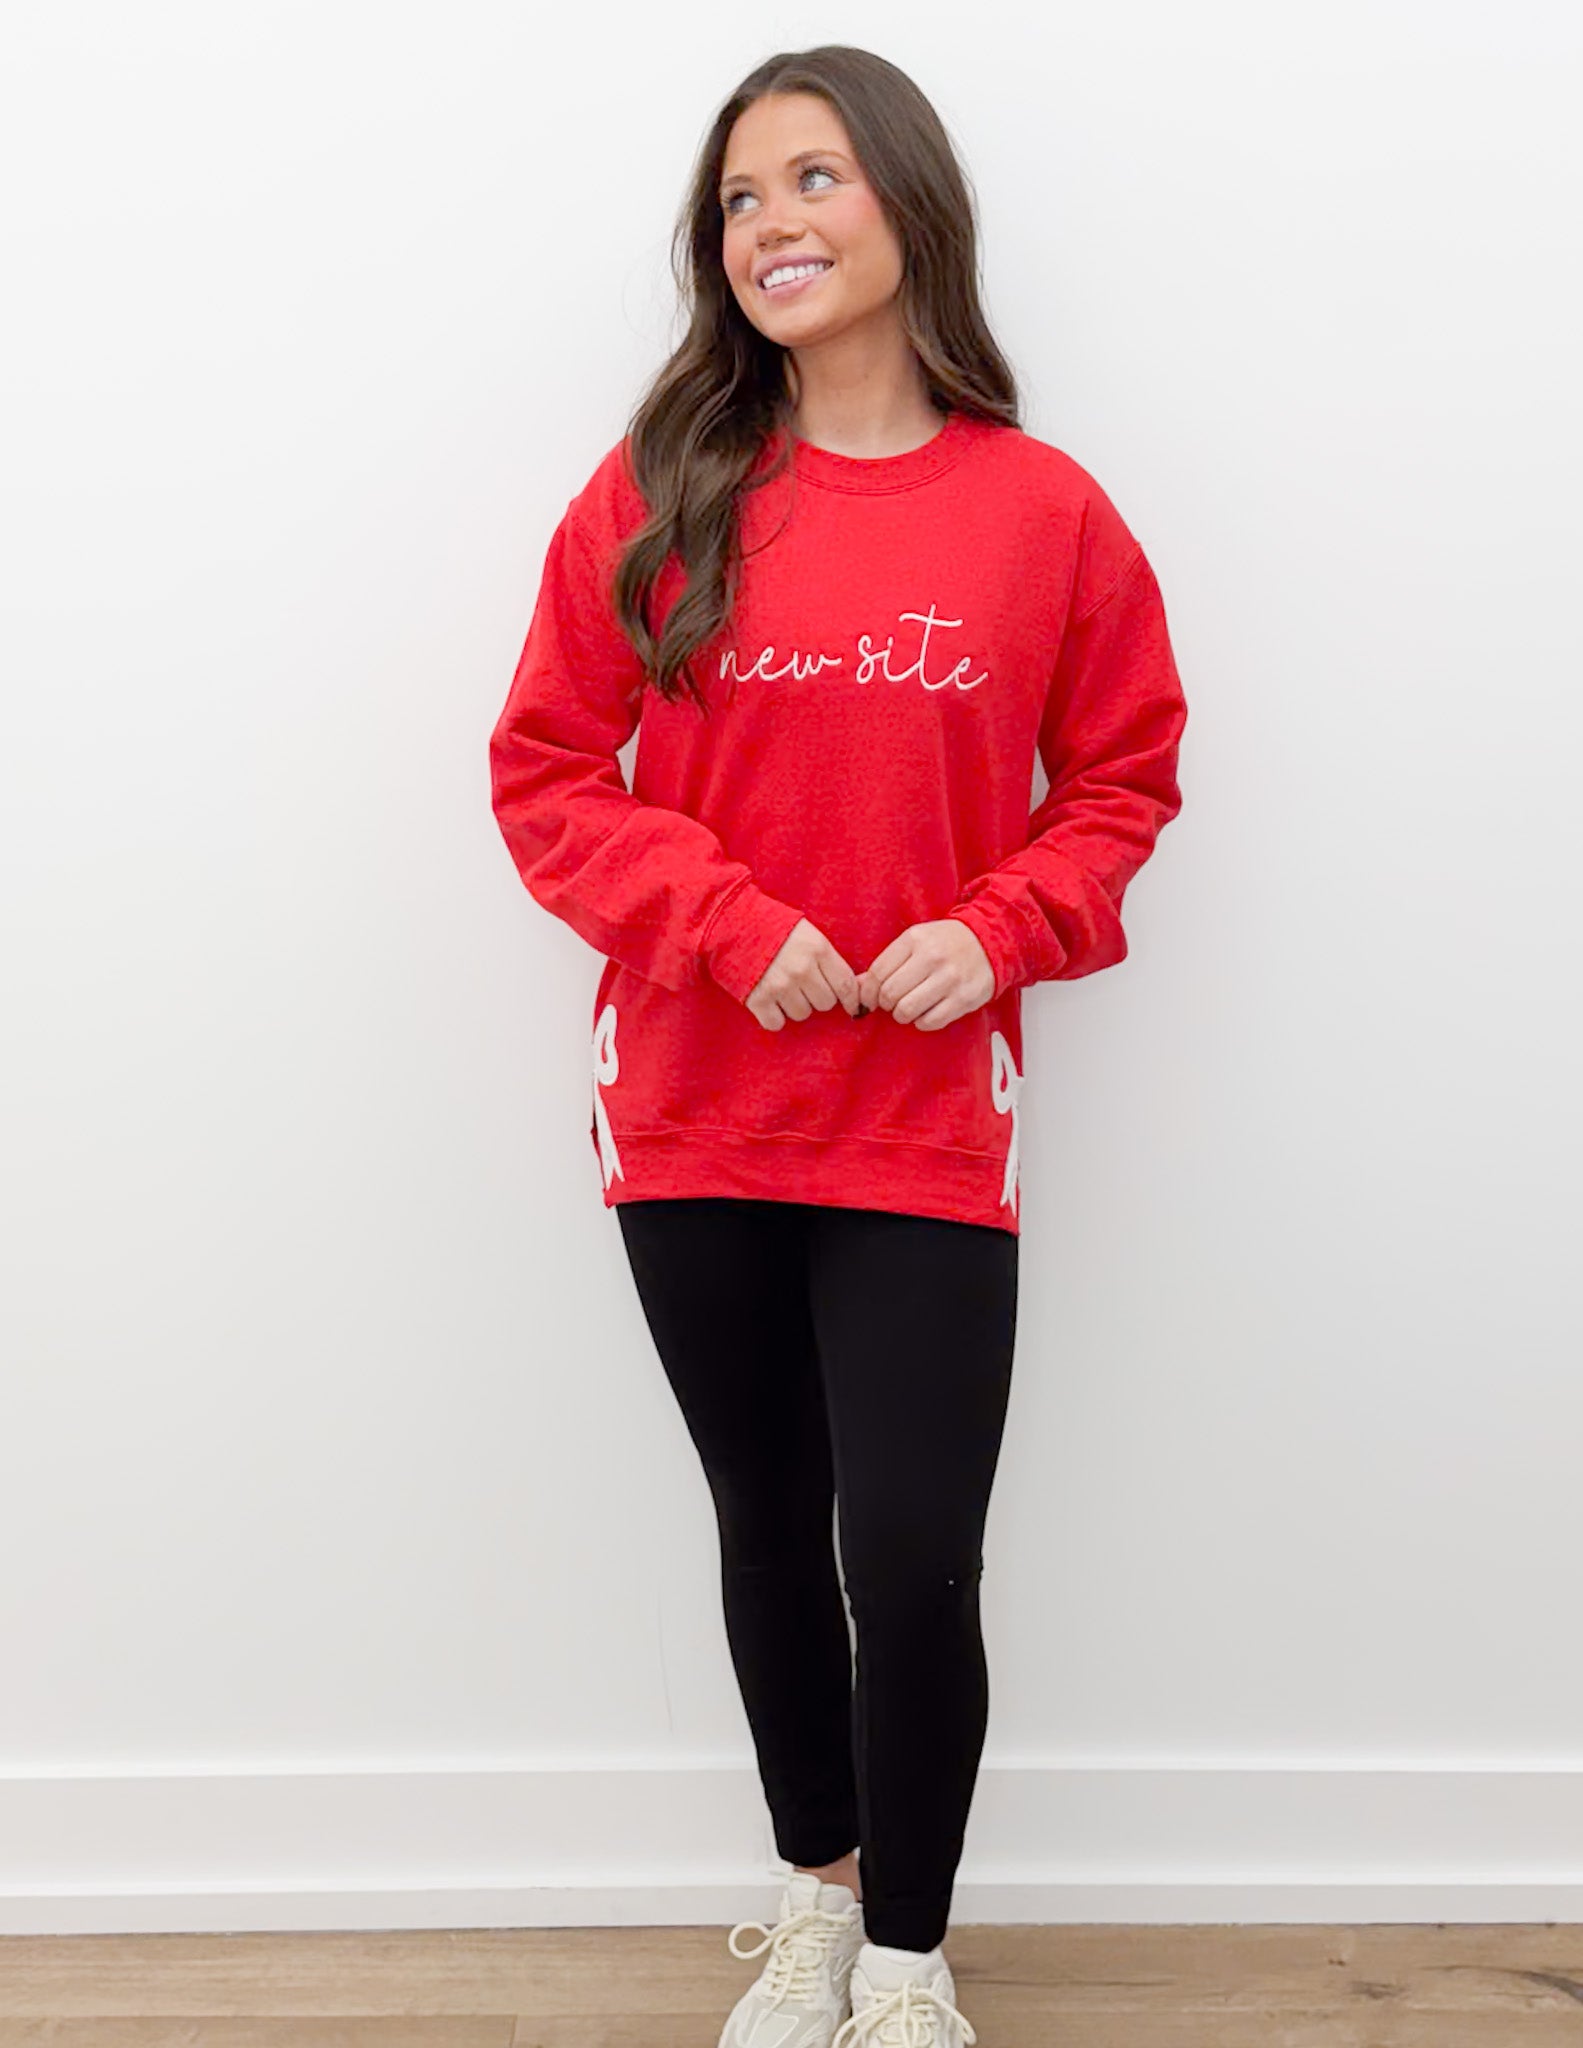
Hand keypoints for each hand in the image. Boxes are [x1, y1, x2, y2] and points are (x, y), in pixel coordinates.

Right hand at [744, 918, 863, 1031]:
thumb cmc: (770, 924)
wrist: (729, 920)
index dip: (851, 999)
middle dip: (816, 996)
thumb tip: (849, 989)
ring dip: (794, 1006)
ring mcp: (780, 985)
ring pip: (802, 1014)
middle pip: (825, 1003)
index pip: (846, 985)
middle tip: (801, 984)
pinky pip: (776, 1023)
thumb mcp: (806, 932)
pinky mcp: (757, 999)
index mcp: (817, 949)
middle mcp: (802, 969)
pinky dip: (773, 1016)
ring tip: (781, 987)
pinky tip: (767, 1000)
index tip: (852, 1007)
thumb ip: (825, 957)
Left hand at [856, 919, 995, 1031]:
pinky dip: (922, 1022)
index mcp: (915, 939)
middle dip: (886, 1004)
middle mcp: (932, 958)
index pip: (878, 973)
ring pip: (907, 1010)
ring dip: (902, 1015)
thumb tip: (859, 987)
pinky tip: (927, 1011)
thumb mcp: (915, 942)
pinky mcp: (964, 999)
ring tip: (908, 1007)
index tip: (870, 999)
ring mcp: (950, 979)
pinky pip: (930, 1022)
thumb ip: (888, 962)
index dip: (869, 992)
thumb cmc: (945, 944)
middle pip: (890, 994)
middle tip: (892, 1003)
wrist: (989, 942)